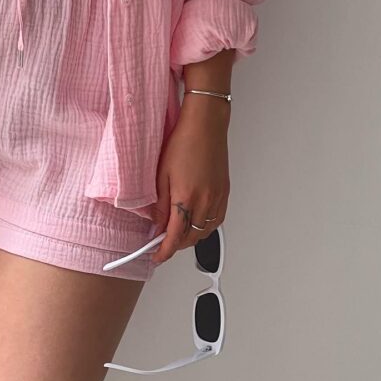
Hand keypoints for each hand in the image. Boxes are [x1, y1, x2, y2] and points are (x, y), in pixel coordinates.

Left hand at [147, 94, 230, 264]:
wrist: (206, 124)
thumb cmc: (184, 141)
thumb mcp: (161, 172)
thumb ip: (159, 202)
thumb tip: (156, 222)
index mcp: (186, 197)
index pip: (174, 236)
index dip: (164, 251)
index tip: (157, 256)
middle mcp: (205, 201)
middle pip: (191, 238)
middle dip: (176, 246)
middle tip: (162, 243)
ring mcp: (217, 197)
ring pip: (205, 231)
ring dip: (191, 237)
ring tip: (177, 232)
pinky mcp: (224, 192)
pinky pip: (217, 220)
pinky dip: (205, 227)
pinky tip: (197, 221)